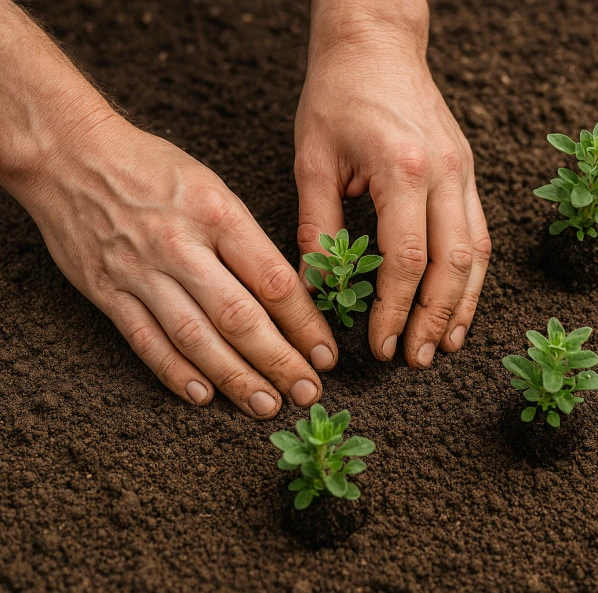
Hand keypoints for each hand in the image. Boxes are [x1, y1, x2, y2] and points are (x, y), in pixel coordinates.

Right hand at [18, 115, 336, 418]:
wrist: (68, 154)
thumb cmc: (152, 168)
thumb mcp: (213, 188)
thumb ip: (246, 241)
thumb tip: (286, 298)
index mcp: (218, 214)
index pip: (273, 280)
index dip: (305, 324)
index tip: (326, 353)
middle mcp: (181, 246)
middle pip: (240, 317)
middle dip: (280, 361)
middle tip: (307, 391)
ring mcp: (140, 272)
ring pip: (196, 337)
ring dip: (235, 378)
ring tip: (265, 404)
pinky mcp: (106, 291)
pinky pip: (145, 341)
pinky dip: (175, 372)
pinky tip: (202, 396)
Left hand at [294, 4, 490, 367]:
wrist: (377, 42)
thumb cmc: (338, 93)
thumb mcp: (312, 159)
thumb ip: (317, 227)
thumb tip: (320, 288)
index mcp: (403, 169)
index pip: (405, 259)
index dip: (393, 310)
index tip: (378, 345)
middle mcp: (445, 173)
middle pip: (453, 265)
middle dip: (436, 319)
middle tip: (417, 359)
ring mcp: (464, 171)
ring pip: (478, 253)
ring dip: (465, 304)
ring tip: (448, 345)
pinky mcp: (468, 171)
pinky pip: (481, 232)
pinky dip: (474, 275)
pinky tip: (462, 302)